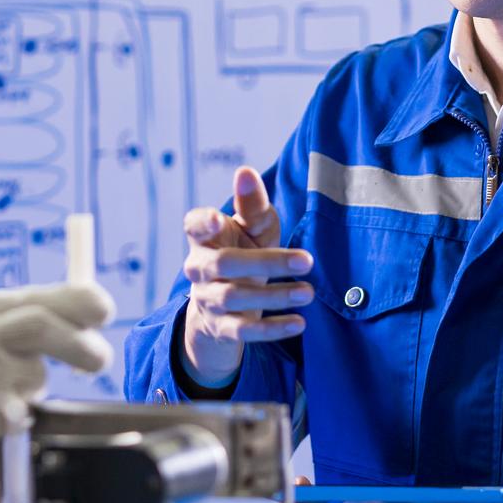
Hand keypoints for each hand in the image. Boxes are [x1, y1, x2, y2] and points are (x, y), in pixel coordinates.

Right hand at [0, 281, 115, 452]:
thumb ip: (25, 311)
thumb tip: (94, 307)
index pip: (43, 293)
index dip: (84, 303)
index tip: (104, 313)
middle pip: (40, 327)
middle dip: (80, 347)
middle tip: (96, 360)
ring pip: (31, 380)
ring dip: (29, 387)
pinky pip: (12, 416)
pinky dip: (10, 416)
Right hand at [180, 166, 311, 386]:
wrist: (224, 305)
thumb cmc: (243, 250)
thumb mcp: (251, 228)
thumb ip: (251, 205)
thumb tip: (246, 172)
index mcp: (203, 237)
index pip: (193, 225)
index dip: (202, 223)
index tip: (218, 218)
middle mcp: (198, 267)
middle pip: (225, 263)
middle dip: (267, 262)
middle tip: (308, 261)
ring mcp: (207, 298)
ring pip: (234, 297)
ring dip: (275, 295)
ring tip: (308, 292)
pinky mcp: (220, 327)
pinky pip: (242, 331)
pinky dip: (271, 329)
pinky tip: (299, 323)